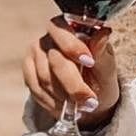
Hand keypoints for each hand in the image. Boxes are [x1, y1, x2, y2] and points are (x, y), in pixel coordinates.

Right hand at [21, 16, 118, 130]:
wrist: (87, 98)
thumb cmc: (100, 79)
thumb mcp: (107, 68)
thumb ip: (102, 53)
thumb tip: (104, 32)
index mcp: (71, 28)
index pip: (64, 30)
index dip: (74, 46)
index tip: (89, 62)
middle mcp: (49, 37)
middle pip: (55, 60)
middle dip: (74, 85)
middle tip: (90, 101)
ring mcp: (35, 53)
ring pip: (45, 78)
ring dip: (65, 96)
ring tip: (81, 105)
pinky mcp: (28, 69)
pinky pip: (36, 88)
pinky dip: (53, 102)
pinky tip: (65, 107)